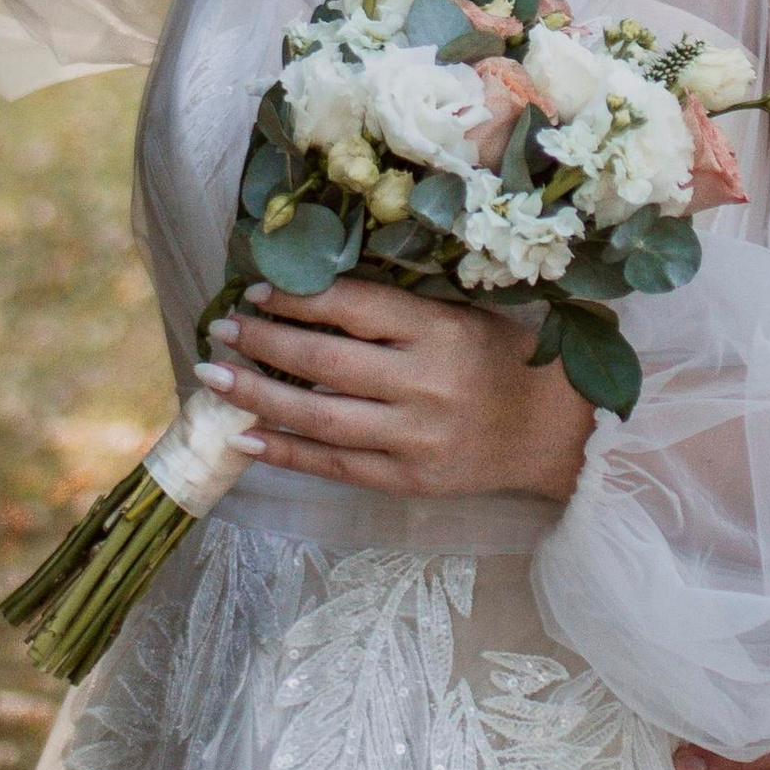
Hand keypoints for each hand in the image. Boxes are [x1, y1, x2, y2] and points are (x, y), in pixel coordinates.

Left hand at [198, 280, 597, 503]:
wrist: (555, 431)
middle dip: (264, 342)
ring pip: (320, 418)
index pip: (354, 308)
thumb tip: (309, 295)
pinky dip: (287, 452)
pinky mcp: (409, 480)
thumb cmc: (503, 358)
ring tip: (214, 378)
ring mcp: (416, 437)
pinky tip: (247, 436)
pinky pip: (336, 466)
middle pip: (326, 363)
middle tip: (221, 329)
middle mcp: (425, 384)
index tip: (255, 289)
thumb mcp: (460, 316)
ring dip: (258, 396)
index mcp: (441, 331)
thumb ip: (396, 310)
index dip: (298, 298)